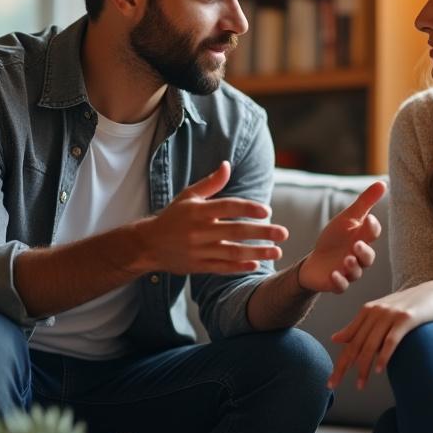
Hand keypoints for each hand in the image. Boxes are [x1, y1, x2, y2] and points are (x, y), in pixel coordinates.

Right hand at [131, 161, 288, 275]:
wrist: (149, 245)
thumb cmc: (173, 217)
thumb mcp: (188, 197)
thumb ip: (210, 183)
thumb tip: (227, 165)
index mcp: (198, 211)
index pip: (228, 207)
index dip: (249, 208)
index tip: (268, 211)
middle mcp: (199, 231)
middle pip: (235, 231)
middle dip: (262, 232)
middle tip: (283, 233)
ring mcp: (199, 250)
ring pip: (232, 252)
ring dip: (257, 252)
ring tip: (277, 251)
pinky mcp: (198, 266)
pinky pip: (222, 268)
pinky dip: (239, 267)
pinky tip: (256, 265)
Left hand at [297, 181, 385, 293]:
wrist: (316, 261)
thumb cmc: (335, 238)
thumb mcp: (347, 217)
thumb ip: (365, 202)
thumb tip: (383, 183)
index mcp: (363, 238)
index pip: (373, 233)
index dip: (372, 227)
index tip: (368, 219)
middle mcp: (359, 256)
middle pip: (368, 257)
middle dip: (364, 252)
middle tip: (356, 245)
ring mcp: (348, 271)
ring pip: (356, 272)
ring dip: (352, 267)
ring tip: (346, 260)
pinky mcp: (336, 283)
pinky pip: (341, 286)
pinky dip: (339, 281)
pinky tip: (333, 274)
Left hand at [327, 280, 432, 389]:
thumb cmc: (408, 306)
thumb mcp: (381, 313)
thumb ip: (359, 326)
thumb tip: (335, 339)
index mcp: (367, 311)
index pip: (349, 341)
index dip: (340, 362)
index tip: (331, 382)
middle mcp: (376, 311)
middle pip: (356, 344)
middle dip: (344, 367)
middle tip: (335, 386)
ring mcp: (391, 314)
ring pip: (371, 345)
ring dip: (364, 367)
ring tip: (360, 385)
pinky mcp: (406, 319)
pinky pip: (391, 341)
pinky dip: (384, 356)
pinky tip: (379, 370)